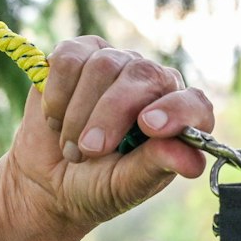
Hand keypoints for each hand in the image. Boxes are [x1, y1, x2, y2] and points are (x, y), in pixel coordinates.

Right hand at [0, 37, 216, 240]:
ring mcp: (115, 63)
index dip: (176, 111)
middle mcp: (151, 83)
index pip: (193, 102)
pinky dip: (57, 94)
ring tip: (72, 147)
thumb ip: (156, 167)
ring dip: (79, 114)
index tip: (149, 127)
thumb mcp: (126, 185)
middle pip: (142, 74)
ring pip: (102, 65)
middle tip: (90, 150)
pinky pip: (68, 60)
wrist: (47, 184)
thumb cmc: (97, 185)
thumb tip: (191, 161)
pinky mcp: (77, 55)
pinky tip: (55, 119)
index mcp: (175, 117)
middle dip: (111, 114)